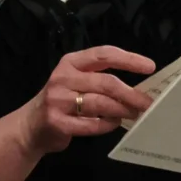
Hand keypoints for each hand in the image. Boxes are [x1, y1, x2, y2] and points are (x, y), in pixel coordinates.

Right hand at [20, 45, 155, 155]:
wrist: (30, 126)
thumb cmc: (61, 101)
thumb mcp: (75, 81)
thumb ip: (99, 79)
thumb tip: (137, 87)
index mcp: (71, 62)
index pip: (103, 54)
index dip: (129, 59)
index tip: (150, 66)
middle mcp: (63, 77)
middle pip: (106, 82)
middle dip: (131, 93)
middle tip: (147, 102)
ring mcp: (58, 100)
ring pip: (100, 103)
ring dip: (121, 110)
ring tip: (134, 114)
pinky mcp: (58, 122)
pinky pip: (91, 124)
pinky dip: (107, 125)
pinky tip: (113, 124)